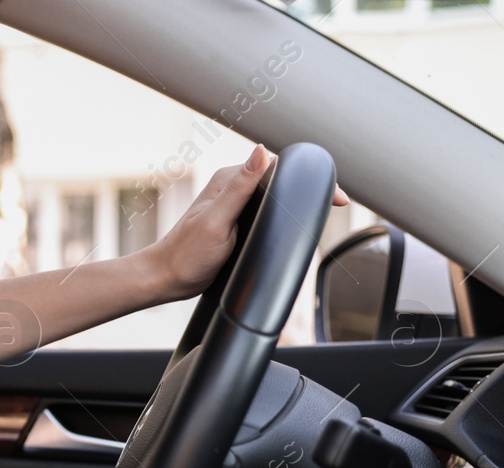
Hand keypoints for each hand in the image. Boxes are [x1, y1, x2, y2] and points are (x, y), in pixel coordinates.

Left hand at [142, 144, 348, 302]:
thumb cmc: (186, 255)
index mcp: (230, 180)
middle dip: (309, 188)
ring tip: (324, 211)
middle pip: (280, 180)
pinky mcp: (235, 222)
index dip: (310, 178)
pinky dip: (284, 216)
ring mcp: (234, 205)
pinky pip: (266, 213)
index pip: (279, 168)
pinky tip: (295, 225)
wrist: (166, 280)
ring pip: (275, 197)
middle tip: (337, 204)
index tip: (335, 196)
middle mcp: (233, 188)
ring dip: (297, 202)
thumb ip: (240, 187)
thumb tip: (261, 151)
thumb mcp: (217, 221)